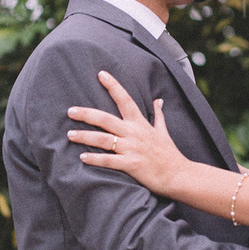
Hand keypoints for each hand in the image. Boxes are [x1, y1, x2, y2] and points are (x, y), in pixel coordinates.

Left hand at [67, 70, 188, 194]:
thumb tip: (158, 100)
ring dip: (85, 136)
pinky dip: (95, 159)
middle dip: (86, 114)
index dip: (113, 86)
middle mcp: (134, 133)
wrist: (179, 175)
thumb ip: (158, 115)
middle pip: (106, 119)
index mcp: (140, 123)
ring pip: (103, 139)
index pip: (125, 99)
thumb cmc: (169, 154)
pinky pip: (109, 160)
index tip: (101, 74)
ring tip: (69, 135)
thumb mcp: (163, 131)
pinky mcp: (131, 165)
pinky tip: (83, 157)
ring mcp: (132, 149)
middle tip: (70, 111)